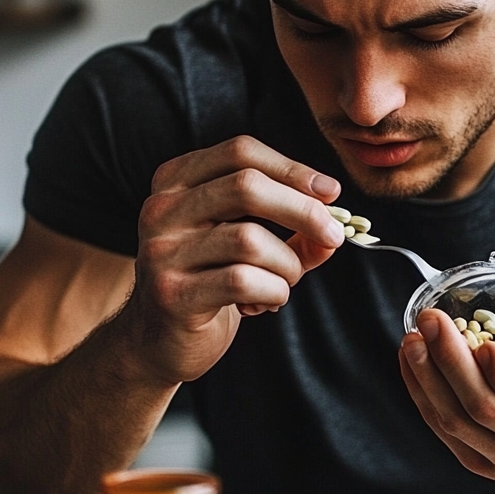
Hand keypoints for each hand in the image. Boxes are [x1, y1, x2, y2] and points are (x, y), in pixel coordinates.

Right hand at [119, 135, 345, 383]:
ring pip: (250, 239)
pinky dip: (273, 291)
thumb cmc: (211, 281)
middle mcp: (162, 209)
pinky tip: (266, 302)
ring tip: (285, 281)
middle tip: (334, 235)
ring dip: (287, 264)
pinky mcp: (172, 294)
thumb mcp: (250, 245)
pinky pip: (243, 281)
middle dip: (303, 210)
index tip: (331, 192)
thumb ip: (294, 231)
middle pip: (246, 186)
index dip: (292, 169)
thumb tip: (334, 228)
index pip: (241, 152)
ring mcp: (162, 251)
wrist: (159, 341)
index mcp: (176, 181)